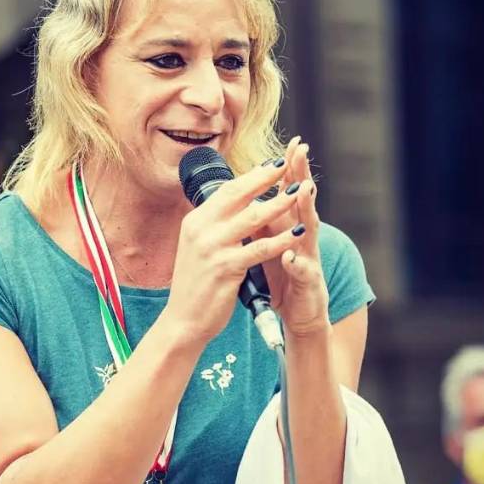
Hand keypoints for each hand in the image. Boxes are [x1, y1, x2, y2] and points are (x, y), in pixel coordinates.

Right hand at [165, 158, 310, 345]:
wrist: (183, 319)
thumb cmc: (196, 283)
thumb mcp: (198, 246)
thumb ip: (214, 225)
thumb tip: (234, 203)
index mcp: (196, 220)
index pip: (227, 190)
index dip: (251, 175)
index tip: (273, 164)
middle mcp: (201, 228)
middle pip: (239, 194)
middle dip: (266, 178)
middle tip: (289, 164)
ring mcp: (212, 248)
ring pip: (252, 218)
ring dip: (280, 203)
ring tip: (300, 192)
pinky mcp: (225, 269)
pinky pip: (259, 249)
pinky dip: (280, 240)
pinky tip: (296, 233)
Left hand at [258, 138, 330, 333]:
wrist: (297, 315)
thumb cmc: (283, 276)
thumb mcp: (268, 242)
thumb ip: (262, 220)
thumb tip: (245, 194)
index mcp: (288, 227)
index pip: (289, 192)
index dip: (289, 168)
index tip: (291, 142)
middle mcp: (302, 237)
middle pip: (302, 202)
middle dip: (301, 176)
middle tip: (301, 152)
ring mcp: (308, 259)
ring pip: (308, 231)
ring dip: (306, 210)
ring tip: (303, 189)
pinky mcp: (308, 285)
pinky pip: (303, 272)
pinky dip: (297, 263)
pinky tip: (292, 256)